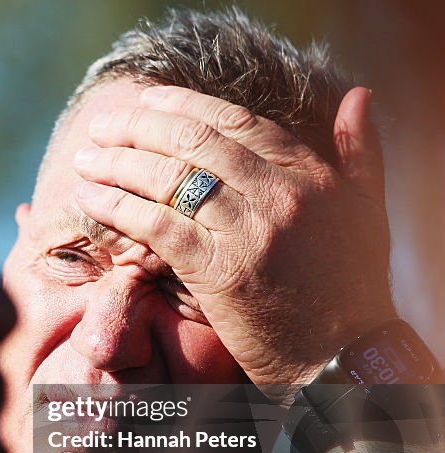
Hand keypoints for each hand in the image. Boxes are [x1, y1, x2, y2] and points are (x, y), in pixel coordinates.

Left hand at [73, 86, 395, 399]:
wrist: (344, 357)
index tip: (148, 99)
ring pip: (169, 178)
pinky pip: (156, 226)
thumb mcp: (367, 211)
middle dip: (138, 126)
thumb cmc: (352, 288)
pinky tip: (88, 199)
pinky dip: (117, 207)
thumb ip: (359, 153)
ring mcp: (249, 231)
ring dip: (117, 163)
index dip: (185, 105)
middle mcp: (279, 194)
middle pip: (193, 142)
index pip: (236, 122)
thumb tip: (358, 94)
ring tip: (86, 158)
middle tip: (102, 125)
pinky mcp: (220, 271)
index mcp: (310, 174)